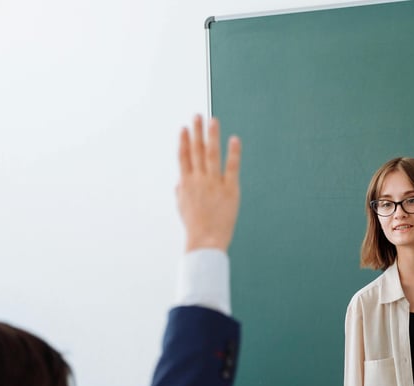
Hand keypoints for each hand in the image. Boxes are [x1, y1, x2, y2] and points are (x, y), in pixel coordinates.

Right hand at [176, 115, 240, 252]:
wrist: (205, 241)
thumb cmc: (194, 226)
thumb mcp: (182, 208)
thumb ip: (180, 191)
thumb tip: (179, 181)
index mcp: (186, 184)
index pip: (183, 157)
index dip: (184, 141)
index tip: (184, 128)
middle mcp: (199, 180)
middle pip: (197, 151)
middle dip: (197, 132)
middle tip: (197, 116)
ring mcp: (214, 184)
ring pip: (212, 154)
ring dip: (212, 135)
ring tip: (213, 120)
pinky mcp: (230, 190)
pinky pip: (232, 167)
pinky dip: (233, 153)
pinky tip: (234, 139)